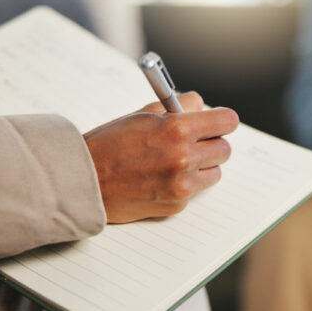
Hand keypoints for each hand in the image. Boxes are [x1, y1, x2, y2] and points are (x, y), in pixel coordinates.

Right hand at [83, 92, 239, 222]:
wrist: (84, 181)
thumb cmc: (109, 145)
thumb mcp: (143, 114)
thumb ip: (178, 107)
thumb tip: (201, 105)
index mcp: (177, 129)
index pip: (227, 121)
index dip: (222, 120)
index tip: (217, 122)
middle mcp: (184, 158)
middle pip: (225, 149)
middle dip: (212, 143)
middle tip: (195, 141)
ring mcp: (182, 185)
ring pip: (215, 172)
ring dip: (202, 166)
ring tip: (175, 161)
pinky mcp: (177, 205)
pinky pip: (195, 190)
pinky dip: (185, 184)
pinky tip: (160, 178)